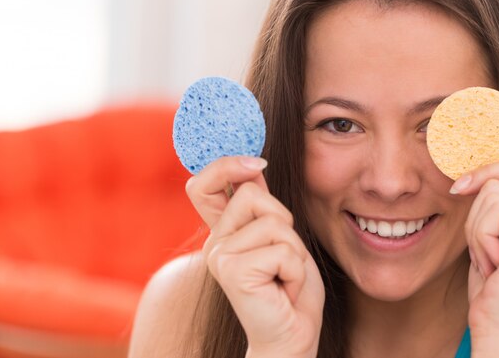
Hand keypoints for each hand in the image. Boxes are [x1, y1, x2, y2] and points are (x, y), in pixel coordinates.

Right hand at [186, 156, 324, 357]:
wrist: (292, 336)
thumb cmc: (289, 288)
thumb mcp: (281, 238)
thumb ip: (264, 207)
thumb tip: (254, 165)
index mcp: (224, 231)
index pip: (202, 185)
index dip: (225, 165)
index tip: (257, 163)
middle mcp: (215, 242)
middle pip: (252, 192)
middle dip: (284, 221)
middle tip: (282, 257)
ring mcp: (220, 256)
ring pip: (274, 223)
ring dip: (294, 251)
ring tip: (284, 276)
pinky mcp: (232, 272)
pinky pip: (282, 251)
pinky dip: (295, 271)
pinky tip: (283, 289)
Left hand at [450, 158, 498, 354]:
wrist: (497, 326)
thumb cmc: (489, 286)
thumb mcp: (487, 236)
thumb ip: (491, 206)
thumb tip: (468, 173)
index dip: (488, 170)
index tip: (459, 188)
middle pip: (497, 181)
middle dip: (476, 216)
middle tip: (487, 252)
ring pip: (490, 196)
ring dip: (477, 232)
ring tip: (491, 261)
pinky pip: (491, 215)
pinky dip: (481, 240)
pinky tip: (495, 265)